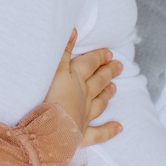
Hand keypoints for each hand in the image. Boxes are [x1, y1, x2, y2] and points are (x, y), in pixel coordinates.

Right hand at [46, 30, 122, 146]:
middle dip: (107, 72)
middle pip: (98, 82)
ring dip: (107, 95)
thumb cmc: (47, 98)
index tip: (108, 53)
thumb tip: (73, 30)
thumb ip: (63, 51)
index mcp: (75, 79)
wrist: (49, 130)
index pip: (89, 64)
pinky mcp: (81, 135)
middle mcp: (83, 96)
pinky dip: (109, 130)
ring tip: (114, 89)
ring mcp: (84, 116)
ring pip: (99, 103)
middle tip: (119, 66)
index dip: (98, 57)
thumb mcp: (53, 69)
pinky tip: (119, 127)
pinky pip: (98, 133)